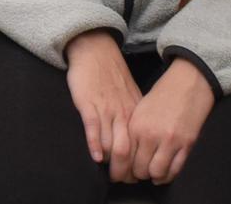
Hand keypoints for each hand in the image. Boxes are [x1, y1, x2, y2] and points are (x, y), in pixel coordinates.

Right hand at [63, 30, 142, 180]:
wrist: (94, 49)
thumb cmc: (109, 73)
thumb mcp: (128, 94)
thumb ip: (132, 114)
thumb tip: (135, 136)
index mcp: (135, 111)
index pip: (141, 145)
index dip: (138, 164)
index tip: (134, 175)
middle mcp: (124, 113)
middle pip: (129, 150)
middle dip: (125, 170)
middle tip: (120, 180)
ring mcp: (107, 109)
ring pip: (113, 144)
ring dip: (111, 164)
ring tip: (107, 174)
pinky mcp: (89, 105)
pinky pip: (94, 130)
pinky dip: (95, 146)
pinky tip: (96, 157)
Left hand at [125, 58, 216, 184]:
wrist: (187, 84)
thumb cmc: (162, 96)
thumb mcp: (139, 110)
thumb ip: (132, 132)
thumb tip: (125, 154)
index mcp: (135, 126)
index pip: (124, 158)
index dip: (122, 169)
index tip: (122, 173)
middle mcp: (151, 135)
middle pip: (139, 169)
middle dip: (137, 175)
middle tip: (137, 175)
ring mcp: (170, 141)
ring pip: (157, 173)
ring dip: (153, 176)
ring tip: (151, 174)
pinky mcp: (186, 144)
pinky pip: (175, 170)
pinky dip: (168, 175)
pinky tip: (164, 173)